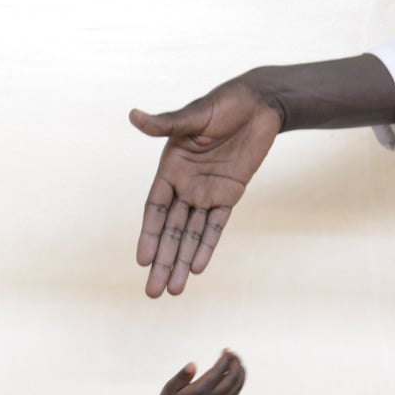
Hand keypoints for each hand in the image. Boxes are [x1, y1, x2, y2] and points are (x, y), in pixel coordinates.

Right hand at [130, 79, 280, 297]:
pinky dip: (207, 247)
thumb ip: (166, 124)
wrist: (260, 105)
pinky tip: (197, 269)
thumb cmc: (223, 103)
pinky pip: (215, 227)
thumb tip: (134, 116)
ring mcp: (206, 193)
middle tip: (153, 291)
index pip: (155, 210)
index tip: (142, 260)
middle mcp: (184, 186)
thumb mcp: (194, 114)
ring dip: (182, 262)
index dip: (149, 235)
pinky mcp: (228, 196)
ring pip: (190, 235)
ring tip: (174, 291)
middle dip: (163, 261)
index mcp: (170, 169)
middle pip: (170, 232)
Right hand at [154, 350, 244, 394]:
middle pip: (233, 378)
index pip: (220, 370)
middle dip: (236, 364)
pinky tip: (236, 378)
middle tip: (233, 354)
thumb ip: (182, 375)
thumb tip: (193, 364)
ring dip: (240, 374)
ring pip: (236, 388)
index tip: (226, 349)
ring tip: (238, 363)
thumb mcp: (170, 388)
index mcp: (201, 390)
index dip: (225, 358)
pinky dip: (238, 385)